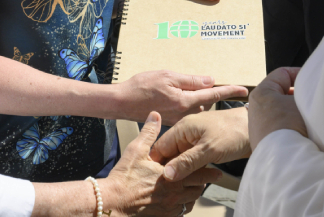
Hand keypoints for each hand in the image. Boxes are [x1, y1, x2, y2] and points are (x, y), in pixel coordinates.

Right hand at [100, 112, 220, 215]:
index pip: (195, 169)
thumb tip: (155, 116)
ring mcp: (170, 206)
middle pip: (197, 186)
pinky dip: (184, 206)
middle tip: (209, 175)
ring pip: (191, 200)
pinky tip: (182, 202)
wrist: (112, 204)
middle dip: (202, 180)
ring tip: (196, 187)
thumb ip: (149, 133)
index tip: (211, 165)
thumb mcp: (135, 150)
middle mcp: (174, 192)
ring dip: (194, 193)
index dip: (203, 166)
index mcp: (172, 175)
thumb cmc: (123, 179)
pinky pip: (181, 212)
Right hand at [116, 71, 247, 124]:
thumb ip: (190, 80)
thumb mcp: (167, 76)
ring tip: (184, 87)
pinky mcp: (170, 119)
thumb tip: (209, 80)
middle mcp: (184, 112)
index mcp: (185, 101)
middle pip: (205, 101)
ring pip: (195, 106)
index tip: (244, 90)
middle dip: (209, 92)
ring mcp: (177, 118)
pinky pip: (185, 110)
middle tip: (202, 81)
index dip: (229, 90)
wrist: (122, 102)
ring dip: (196, 97)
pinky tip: (175, 94)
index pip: (213, 94)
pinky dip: (186, 102)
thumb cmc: (141, 87)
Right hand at [151, 107, 250, 181]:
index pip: (160, 148)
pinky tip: (194, 182)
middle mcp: (186, 133)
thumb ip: (187, 162)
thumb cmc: (234, 132)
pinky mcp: (205, 148)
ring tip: (182, 189)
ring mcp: (196, 141)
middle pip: (169, 155)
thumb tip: (167, 174)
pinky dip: (192, 171)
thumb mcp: (209, 149)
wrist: (257, 128)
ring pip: (181, 160)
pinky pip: (192, 161)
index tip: (156, 182)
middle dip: (170, 171)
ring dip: (182, 173)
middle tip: (170, 189)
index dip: (157, 165)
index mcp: (182, 128)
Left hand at [248, 67, 307, 147]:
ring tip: (312, 115)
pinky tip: (304, 131)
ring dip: (296, 112)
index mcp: (262, 92)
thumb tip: (311, 93)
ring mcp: (258, 126)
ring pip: (282, 111)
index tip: (314, 79)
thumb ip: (305, 93)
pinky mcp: (263, 141)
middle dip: (299, 95)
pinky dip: (292, 126)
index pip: (283, 74)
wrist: (282, 160)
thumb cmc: (290, 125)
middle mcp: (256, 107)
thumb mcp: (302, 102)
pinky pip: (281, 127)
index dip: (300, 74)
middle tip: (315, 98)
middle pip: (282, 93)